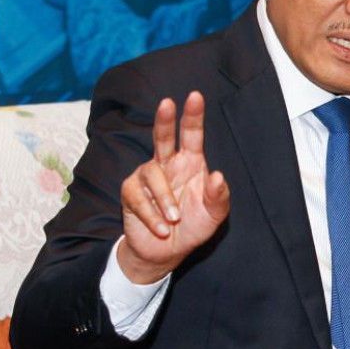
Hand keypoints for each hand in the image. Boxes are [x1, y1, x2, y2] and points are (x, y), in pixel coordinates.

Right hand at [118, 91, 229, 283]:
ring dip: (165, 200)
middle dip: (165, 120)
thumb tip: (218, 176)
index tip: (195, 96)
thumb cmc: (194, 226)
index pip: (193, 134)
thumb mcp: (214, 214)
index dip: (193, 115)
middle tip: (167, 103)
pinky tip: (162, 228)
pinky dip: (153, 216)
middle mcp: (168, 164)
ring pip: (152, 174)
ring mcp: (147, 176)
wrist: (167, 252)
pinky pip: (139, 199)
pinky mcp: (130, 193)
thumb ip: (218, 196)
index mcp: (191, 162)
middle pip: (163, 137)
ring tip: (175, 219)